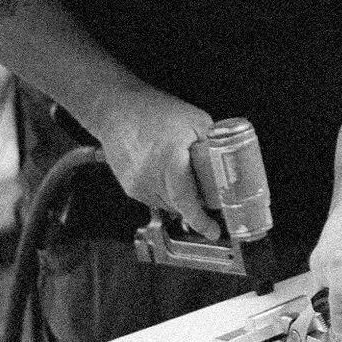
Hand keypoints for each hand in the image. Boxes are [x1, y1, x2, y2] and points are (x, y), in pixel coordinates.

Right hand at [87, 91, 221, 240]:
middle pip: (180, 206)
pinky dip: (166, 192)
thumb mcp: (194, 120)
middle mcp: (150, 177)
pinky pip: (154, 198)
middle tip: (210, 195)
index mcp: (169, 160)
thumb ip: (210, 144)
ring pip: (167, 205)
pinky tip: (168, 173)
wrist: (114, 109)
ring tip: (184, 174)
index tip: (214, 231)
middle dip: (196, 205)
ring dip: (180, 198)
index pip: (187, 200)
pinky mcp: (130, 187)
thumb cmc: (153, 110)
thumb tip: (226, 164)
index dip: (201, 220)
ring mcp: (137, 185)